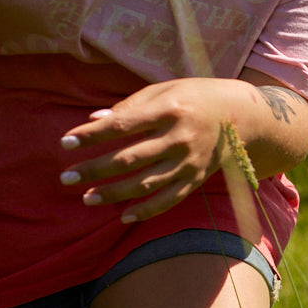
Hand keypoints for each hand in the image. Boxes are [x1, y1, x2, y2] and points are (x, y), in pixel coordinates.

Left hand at [59, 78, 247, 223]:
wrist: (243, 116)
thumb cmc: (195, 97)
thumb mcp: (164, 90)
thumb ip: (130, 106)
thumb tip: (94, 119)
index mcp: (169, 110)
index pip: (122, 125)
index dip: (92, 135)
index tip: (65, 143)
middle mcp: (180, 138)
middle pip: (130, 158)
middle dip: (95, 169)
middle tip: (66, 177)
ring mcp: (190, 162)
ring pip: (147, 183)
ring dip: (115, 193)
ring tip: (87, 198)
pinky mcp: (197, 178)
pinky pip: (170, 200)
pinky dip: (148, 210)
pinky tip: (124, 217)